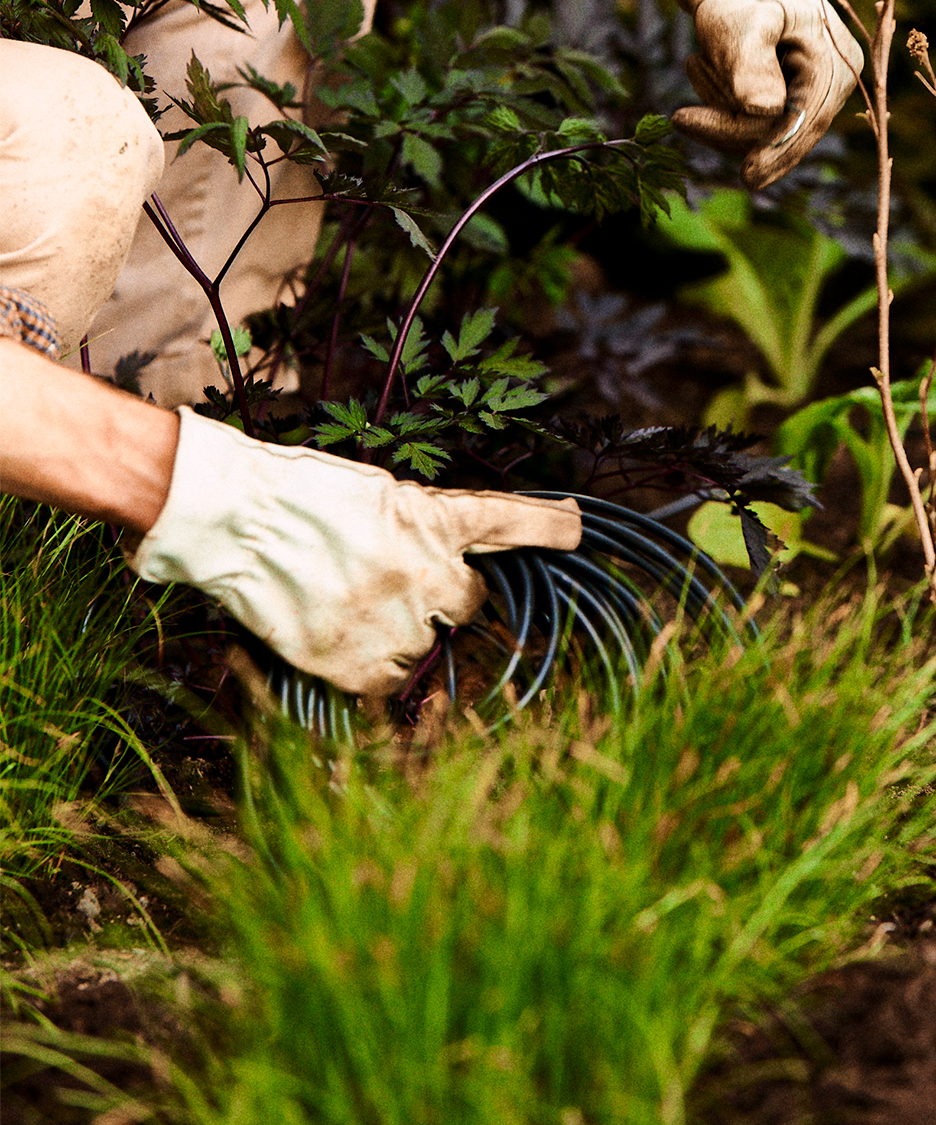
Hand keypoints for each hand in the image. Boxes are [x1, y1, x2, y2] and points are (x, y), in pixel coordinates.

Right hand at [127, 409, 581, 694]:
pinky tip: (343, 639)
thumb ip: (416, 525)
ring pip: (428, 647)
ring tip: (352, 605)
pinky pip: (389, 684)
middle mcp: (425, 571)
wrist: (232, 517)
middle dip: (448, 599)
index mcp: (432, 518)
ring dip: (406, 634)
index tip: (577, 527)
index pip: (512, 523)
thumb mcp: (372, 492)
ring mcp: (393, 621)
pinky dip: (374, 669)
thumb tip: (438, 559)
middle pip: (472, 604)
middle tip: (401, 584)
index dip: (551, 529)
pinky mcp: (354, 661)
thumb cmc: (293, 490)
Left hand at [652, 0, 862, 189]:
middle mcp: (834, 80)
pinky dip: (721, 102)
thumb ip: (752, 66)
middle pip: (782, 133)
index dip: (774, 151)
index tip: (747, 176)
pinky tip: (701, 65)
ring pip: (761, 131)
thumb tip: (766, 112)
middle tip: (680, 116)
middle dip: (729, 124)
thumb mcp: (740, 23)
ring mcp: (813, 88)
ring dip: (719, 106)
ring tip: (695, 62)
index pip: (801, 122)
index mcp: (834, 62)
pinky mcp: (789, 92)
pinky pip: (752, 121)